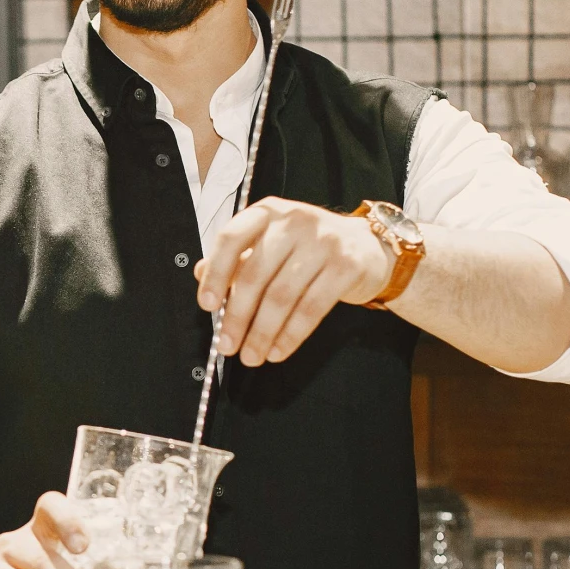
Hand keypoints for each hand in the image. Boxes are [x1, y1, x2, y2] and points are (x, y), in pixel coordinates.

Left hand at [194, 196, 392, 366]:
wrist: (368, 248)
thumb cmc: (309, 248)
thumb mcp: (271, 243)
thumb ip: (237, 257)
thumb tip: (201, 273)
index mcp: (268, 212)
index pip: (232, 238)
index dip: (216, 274)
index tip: (207, 305)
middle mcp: (295, 221)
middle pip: (256, 275)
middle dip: (237, 317)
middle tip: (226, 345)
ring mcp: (323, 241)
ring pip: (282, 296)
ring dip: (263, 333)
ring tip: (251, 356)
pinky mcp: (346, 266)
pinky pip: (312, 308)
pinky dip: (291, 335)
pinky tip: (278, 351)